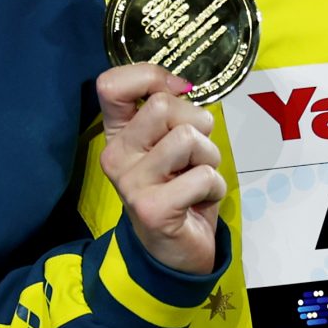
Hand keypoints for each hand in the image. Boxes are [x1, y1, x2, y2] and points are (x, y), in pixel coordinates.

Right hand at [97, 64, 223, 275]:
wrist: (175, 249)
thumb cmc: (180, 187)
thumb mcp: (172, 143)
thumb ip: (171, 111)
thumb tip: (181, 85)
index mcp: (117, 134)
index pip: (111, 84)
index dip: (152, 77)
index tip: (177, 93)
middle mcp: (115, 155)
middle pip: (162, 105)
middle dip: (197, 123)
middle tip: (194, 155)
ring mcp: (131, 182)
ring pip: (188, 138)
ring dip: (210, 157)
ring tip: (198, 177)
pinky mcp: (151, 208)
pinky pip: (203, 175)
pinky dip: (215, 186)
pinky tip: (200, 200)